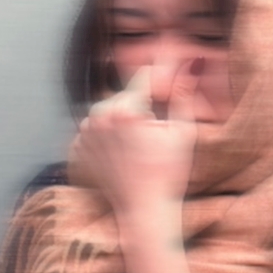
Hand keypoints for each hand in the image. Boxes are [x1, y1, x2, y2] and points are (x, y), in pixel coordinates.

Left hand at [70, 62, 200, 220]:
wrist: (144, 211)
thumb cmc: (167, 174)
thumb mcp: (183, 131)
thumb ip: (184, 92)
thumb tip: (194, 62)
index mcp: (126, 110)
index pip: (145, 76)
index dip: (162, 82)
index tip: (170, 93)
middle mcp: (99, 116)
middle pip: (127, 95)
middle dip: (143, 106)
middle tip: (156, 134)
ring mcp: (85, 132)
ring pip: (110, 111)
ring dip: (125, 120)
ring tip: (140, 147)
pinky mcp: (78, 147)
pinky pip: (97, 129)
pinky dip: (109, 135)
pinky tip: (125, 154)